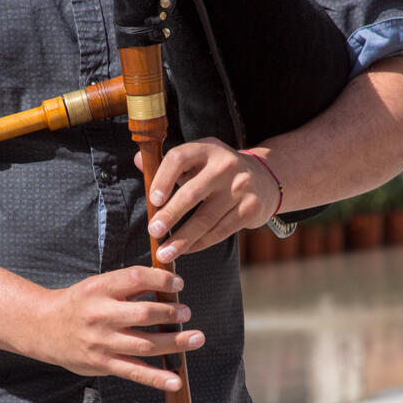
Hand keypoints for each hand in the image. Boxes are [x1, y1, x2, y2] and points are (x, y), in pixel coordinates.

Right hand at [35, 266, 204, 390]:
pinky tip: (175, 381)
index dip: (160, 279)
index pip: (135, 278)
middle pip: (143, 314)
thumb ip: (127, 286)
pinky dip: (157, 378)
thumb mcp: (96, 286)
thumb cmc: (78, 304)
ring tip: (195, 338)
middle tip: (186, 312)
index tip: (177, 282)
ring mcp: (102, 343)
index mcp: (98, 289)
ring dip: (174, 342)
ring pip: (144, 345)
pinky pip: (134, 373)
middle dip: (170, 312)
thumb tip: (166, 283)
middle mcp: (100, 315)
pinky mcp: (103, 365)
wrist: (43, 328)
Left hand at [136, 137, 280, 262]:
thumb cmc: (217, 172)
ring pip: (206, 218)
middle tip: (153, 231)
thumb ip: (169, 165)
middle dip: (170, 215)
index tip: (153, 200)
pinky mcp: (250, 209)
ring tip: (164, 253)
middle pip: (192, 193)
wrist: (264, 179)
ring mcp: (240, 187)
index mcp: (206, 149)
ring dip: (182, 239)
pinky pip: (220, 231)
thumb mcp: (197, 160)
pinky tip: (185, 250)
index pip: (179, 158)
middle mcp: (225, 165)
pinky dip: (200, 243)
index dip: (163, 179)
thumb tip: (138, 160)